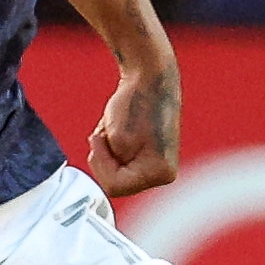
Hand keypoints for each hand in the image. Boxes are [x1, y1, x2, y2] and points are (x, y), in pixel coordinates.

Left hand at [88, 62, 181, 196]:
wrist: (150, 78)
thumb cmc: (136, 103)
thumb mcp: (115, 140)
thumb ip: (109, 168)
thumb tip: (108, 182)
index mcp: (160, 173)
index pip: (114, 187)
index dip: (101, 162)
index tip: (102, 139)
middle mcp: (164, 173)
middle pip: (116, 183)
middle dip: (104, 159)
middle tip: (107, 133)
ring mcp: (159, 164)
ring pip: (116, 172)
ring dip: (107, 152)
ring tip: (115, 128)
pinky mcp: (152, 155)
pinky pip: (121, 162)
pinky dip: (112, 148)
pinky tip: (118, 130)